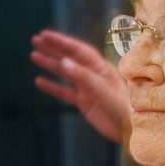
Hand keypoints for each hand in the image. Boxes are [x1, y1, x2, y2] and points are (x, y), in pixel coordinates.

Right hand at [31, 30, 129, 144]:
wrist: (130, 130)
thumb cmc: (122, 108)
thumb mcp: (101, 90)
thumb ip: (82, 76)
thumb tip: (64, 62)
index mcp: (100, 67)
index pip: (78, 50)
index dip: (61, 42)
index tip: (45, 35)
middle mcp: (93, 75)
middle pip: (70, 57)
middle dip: (53, 48)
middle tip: (36, 40)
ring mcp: (88, 88)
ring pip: (65, 73)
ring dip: (50, 64)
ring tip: (34, 56)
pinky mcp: (85, 103)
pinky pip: (65, 92)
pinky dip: (52, 87)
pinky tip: (39, 82)